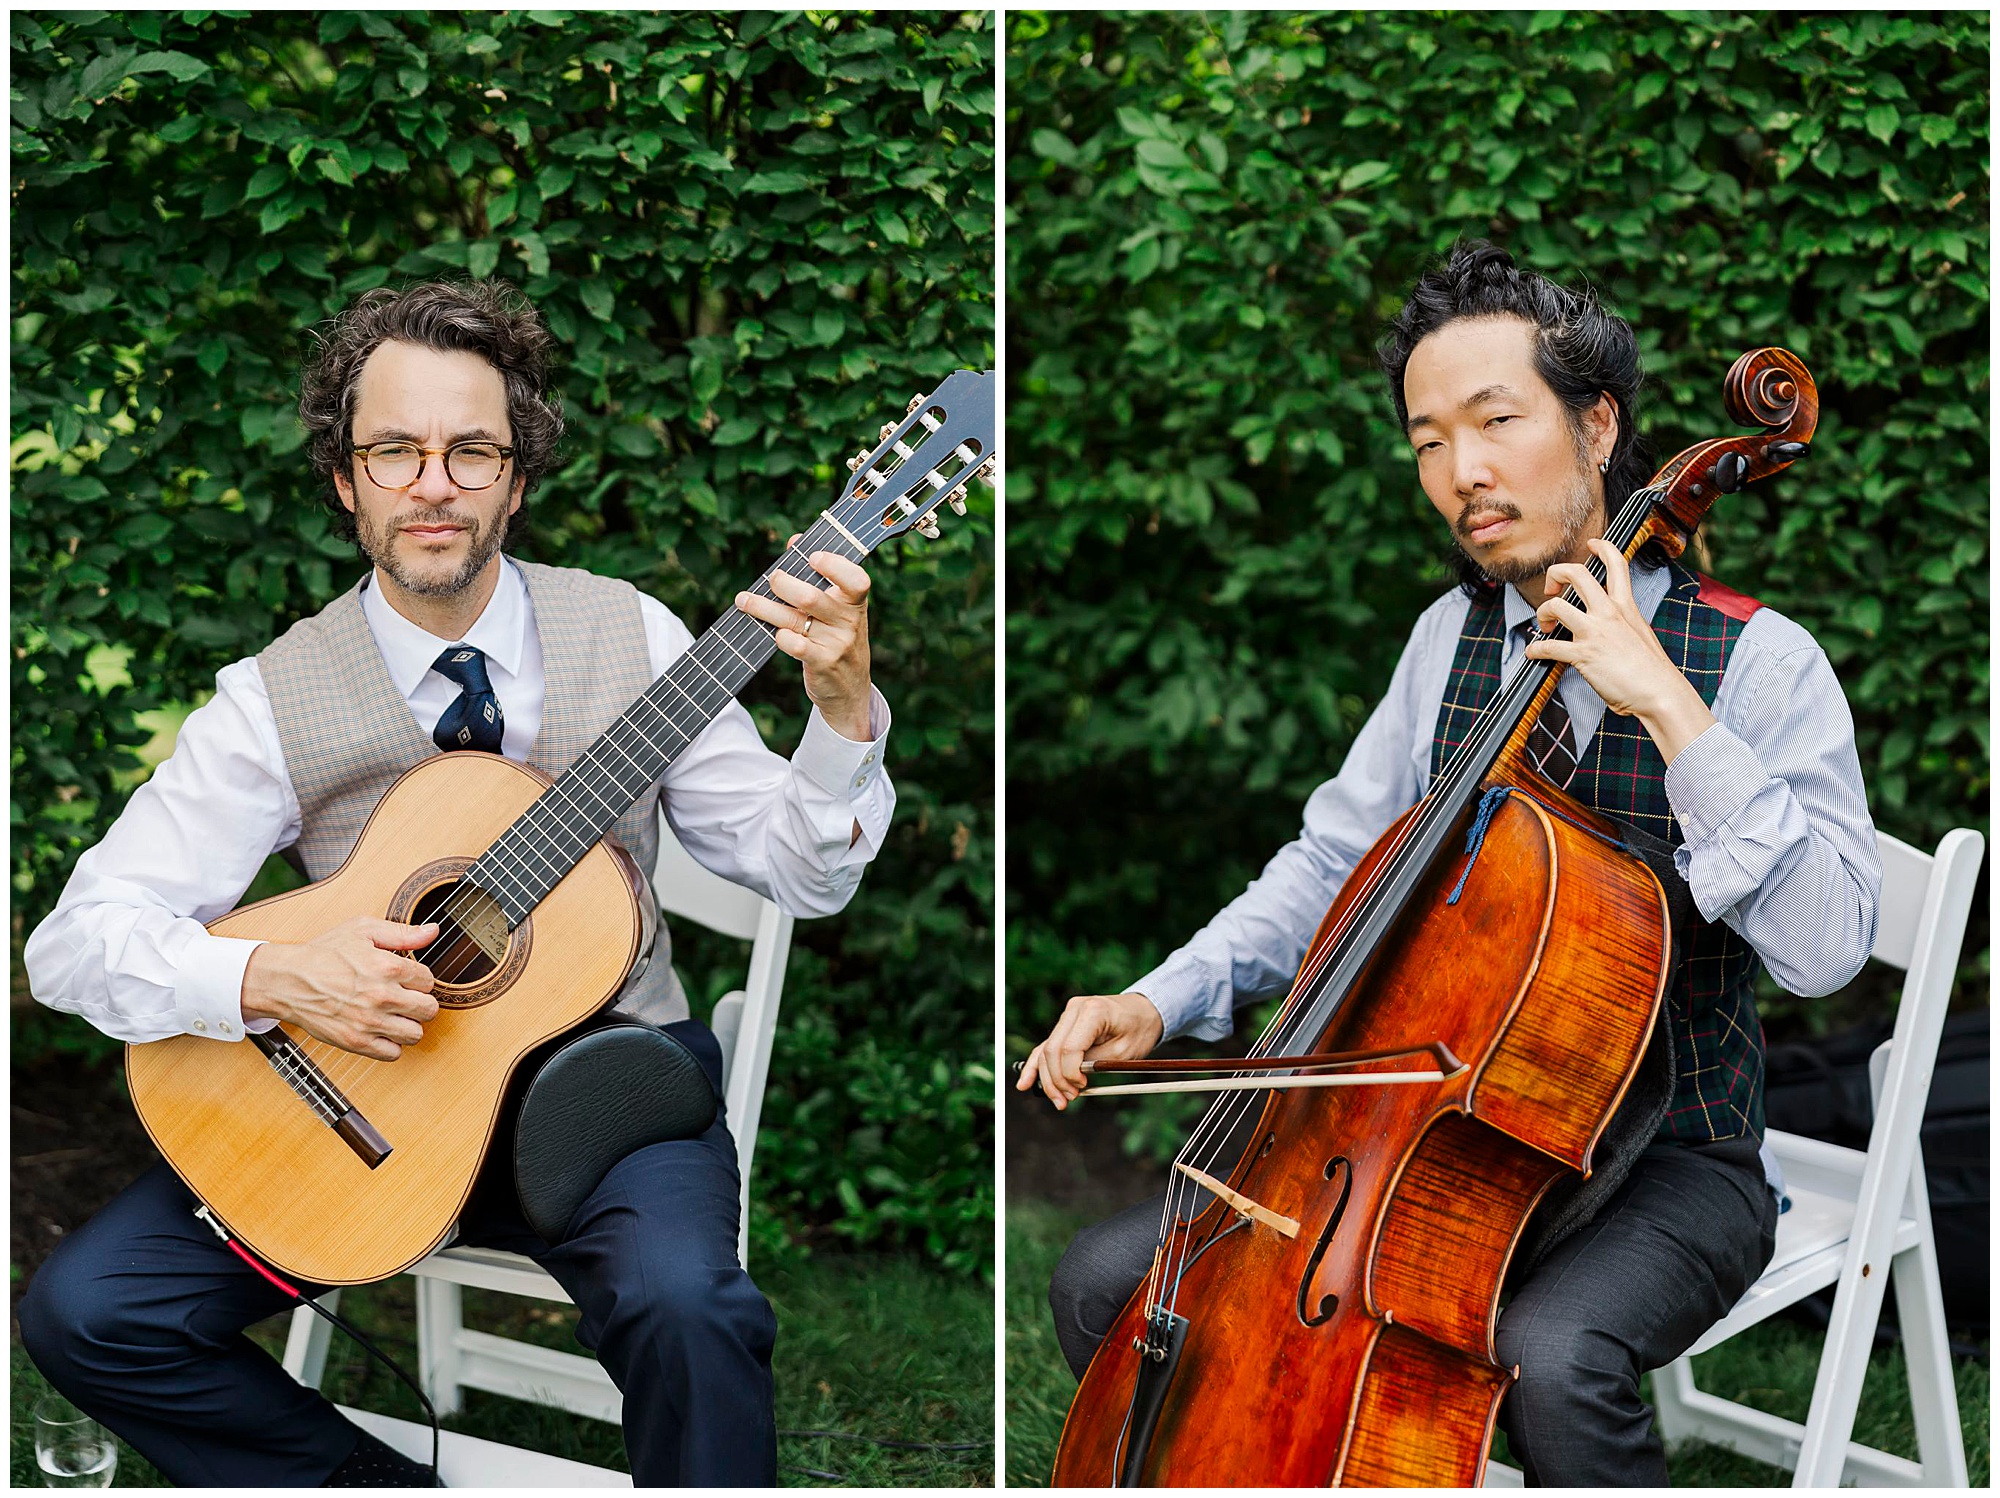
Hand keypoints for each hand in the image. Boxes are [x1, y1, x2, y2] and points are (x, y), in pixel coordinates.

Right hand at [240, 917, 440, 1060]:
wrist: (288, 981)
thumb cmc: (323, 954)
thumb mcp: (362, 930)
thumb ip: (402, 932)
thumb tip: (433, 931)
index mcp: (389, 967)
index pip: (428, 981)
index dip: (419, 979)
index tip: (407, 979)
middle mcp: (383, 996)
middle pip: (429, 1009)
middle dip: (421, 1002)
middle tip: (406, 999)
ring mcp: (370, 1022)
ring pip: (415, 1034)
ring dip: (408, 1025)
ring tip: (395, 1016)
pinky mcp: (356, 1042)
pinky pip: (393, 1053)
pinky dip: (391, 1045)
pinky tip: (382, 1031)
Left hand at [736, 543, 872, 740]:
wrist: (850, 688)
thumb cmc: (836, 637)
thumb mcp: (837, 609)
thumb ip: (819, 576)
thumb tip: (794, 541)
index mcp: (855, 602)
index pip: (856, 580)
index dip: (835, 566)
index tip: (812, 557)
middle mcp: (849, 621)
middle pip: (810, 597)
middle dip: (783, 584)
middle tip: (771, 579)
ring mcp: (836, 643)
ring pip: (793, 619)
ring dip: (763, 607)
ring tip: (744, 600)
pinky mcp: (822, 663)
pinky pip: (793, 644)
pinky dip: (778, 636)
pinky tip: (773, 633)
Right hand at [1016, 992, 1165, 1110]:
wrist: (1145, 1011)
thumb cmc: (1139, 1030)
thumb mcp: (1124, 1051)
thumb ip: (1097, 1064)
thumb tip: (1072, 1081)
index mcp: (1093, 1011)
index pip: (1069, 1048)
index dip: (1070, 1073)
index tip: (1082, 1087)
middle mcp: (1075, 1009)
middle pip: (1052, 1050)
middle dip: (1057, 1080)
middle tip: (1069, 1100)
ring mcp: (1067, 1016)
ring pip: (1046, 1051)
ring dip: (1048, 1079)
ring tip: (1059, 1101)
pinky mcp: (1065, 1025)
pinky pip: (1046, 1046)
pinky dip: (1036, 1066)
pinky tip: (1025, 1084)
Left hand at [1524, 539, 1716, 764]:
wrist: (1661, 692)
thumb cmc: (1652, 671)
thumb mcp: (1641, 635)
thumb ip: (1622, 625)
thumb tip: (1607, 629)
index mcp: (1626, 607)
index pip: (1617, 564)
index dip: (1603, 547)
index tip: (1592, 544)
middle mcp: (1609, 613)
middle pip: (1576, 574)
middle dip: (1555, 573)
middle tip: (1551, 589)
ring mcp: (1595, 632)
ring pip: (1555, 606)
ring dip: (1542, 613)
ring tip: (1544, 626)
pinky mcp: (1583, 654)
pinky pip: (1548, 646)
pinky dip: (1535, 649)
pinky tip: (1533, 654)